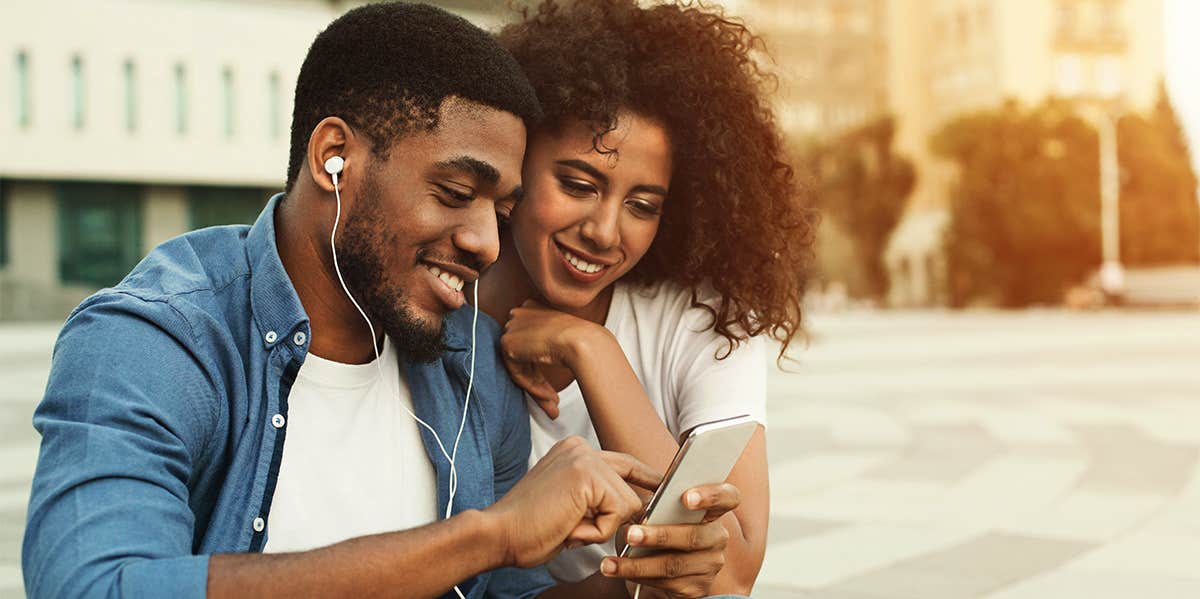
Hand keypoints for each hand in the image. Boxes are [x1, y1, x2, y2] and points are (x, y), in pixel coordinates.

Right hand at [484, 437, 661, 568]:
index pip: (624, 462)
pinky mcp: (588, 475)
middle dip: (616, 516)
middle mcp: (581, 448)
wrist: (499, 534)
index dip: (645, 478)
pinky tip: (570, 527)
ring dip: (602, 527)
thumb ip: (600, 499)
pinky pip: (618, 513)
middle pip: (630, 486)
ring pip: (627, 503)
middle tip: (580, 528)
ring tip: (568, 526)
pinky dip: (597, 531)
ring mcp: (585, 458)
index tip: (664, 485)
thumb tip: (640, 507)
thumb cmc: (530, 528)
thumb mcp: (572, 505)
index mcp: (574, 451)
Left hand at [501, 300, 610, 418]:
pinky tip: (549, 395)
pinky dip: (532, 387)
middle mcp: (519, 314)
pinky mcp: (507, 343)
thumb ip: (546, 345)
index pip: (530, 342)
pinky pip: (516, 373)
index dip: (541, 366)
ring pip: (519, 366)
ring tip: (553, 403)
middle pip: (523, 355)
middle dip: (537, 381)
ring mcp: (511, 327)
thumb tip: (543, 360)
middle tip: (553, 399)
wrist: (582, 341)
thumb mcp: (563, 336)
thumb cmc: (583, 338)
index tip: (553, 381)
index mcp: (532, 307)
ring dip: (536, 388)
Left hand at [602, 483, 741, 598]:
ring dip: (637, 563)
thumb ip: (656, 505)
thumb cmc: (658, 536)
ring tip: (611, 561)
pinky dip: (637, 576)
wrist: (657, 572)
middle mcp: (716, 539)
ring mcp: (708, 566)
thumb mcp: (658, 515)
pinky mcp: (695, 589)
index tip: (686, 497)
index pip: (727, 498)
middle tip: (631, 534)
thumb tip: (640, 505)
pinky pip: (665, 583)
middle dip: (659, 535)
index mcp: (711, 513)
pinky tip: (617, 571)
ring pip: (673, 564)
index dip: (712, 495)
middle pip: (694, 536)